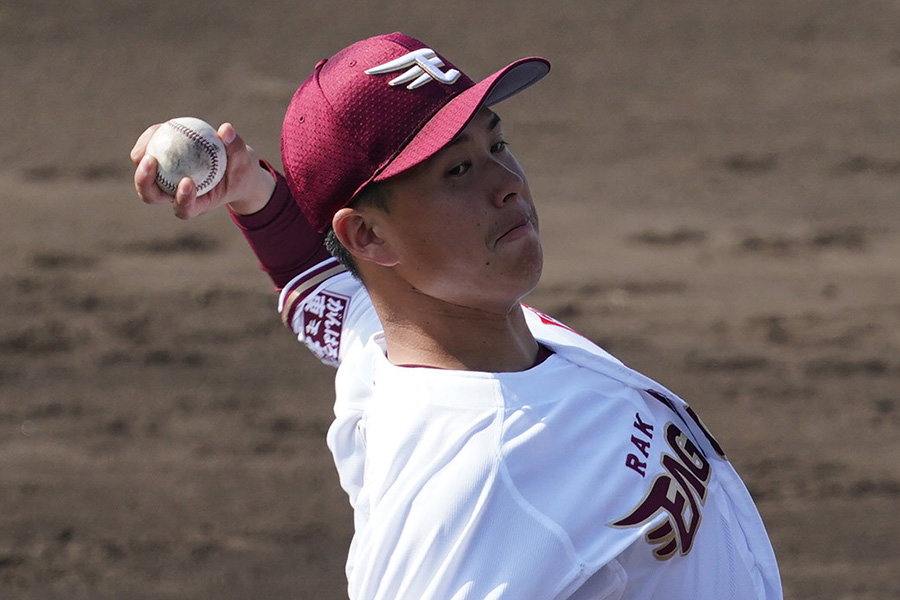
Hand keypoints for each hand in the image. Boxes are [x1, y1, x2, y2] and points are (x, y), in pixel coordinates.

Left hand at [131, 122, 275, 218]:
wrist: (235, 171)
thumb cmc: (242, 172)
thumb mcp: (246, 161)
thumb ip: (236, 147)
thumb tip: (226, 129)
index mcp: (198, 204)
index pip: (185, 209)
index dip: (182, 200)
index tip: (188, 181)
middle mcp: (176, 196)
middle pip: (152, 196)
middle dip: (144, 182)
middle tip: (151, 160)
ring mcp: (166, 182)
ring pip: (145, 175)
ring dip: (142, 157)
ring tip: (153, 135)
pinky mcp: (162, 166)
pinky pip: (151, 153)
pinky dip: (153, 141)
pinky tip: (162, 127)